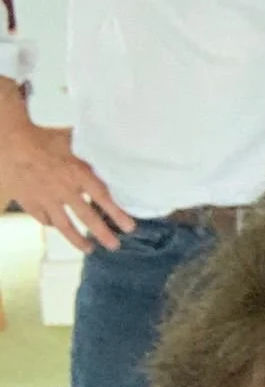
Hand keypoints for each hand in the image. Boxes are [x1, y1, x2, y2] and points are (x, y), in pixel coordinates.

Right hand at [0, 118, 133, 250]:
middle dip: (103, 234)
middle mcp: (64, 190)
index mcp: (79, 174)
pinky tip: (59, 228)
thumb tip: (113, 151)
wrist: (12, 142)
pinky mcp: (29, 202)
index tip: (130, 228)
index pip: (104, 198)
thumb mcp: (74, 141)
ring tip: (89, 249)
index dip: (118, 214)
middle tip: (115, 245)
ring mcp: (46, 199)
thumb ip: (92, 151)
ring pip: (64, 225)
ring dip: (78, 239)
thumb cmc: (45, 138)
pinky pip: (44, 219)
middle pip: (87, 217)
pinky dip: (53, 225)